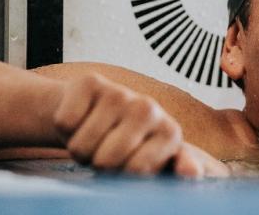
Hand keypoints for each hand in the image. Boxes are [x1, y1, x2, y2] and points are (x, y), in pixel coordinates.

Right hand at [52, 74, 228, 176]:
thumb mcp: (152, 164)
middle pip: (107, 161)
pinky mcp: (92, 82)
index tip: (125, 168)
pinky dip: (65, 129)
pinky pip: (65, 122)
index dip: (122, 176)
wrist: (94, 113)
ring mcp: (121, 93)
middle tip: (105, 152)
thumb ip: (174, 169)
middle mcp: (150, 109)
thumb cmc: (126, 147)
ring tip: (94, 138)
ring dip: (80, 149)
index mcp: (170, 134)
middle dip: (98, 164)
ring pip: (81, 145)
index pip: (138, 170)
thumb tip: (193, 172)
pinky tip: (81, 120)